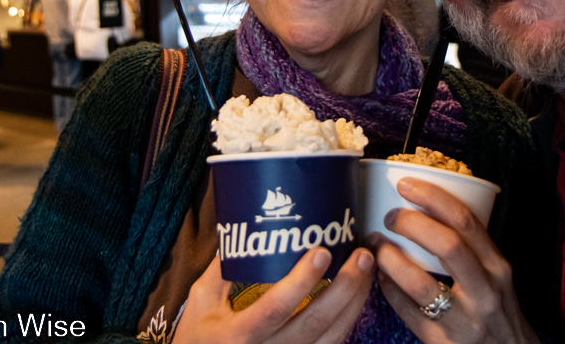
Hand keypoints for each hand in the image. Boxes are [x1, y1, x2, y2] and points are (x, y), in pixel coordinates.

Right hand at [173, 246, 374, 343]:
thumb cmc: (197, 341)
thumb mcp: (200, 304)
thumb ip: (221, 269)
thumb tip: (243, 231)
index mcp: (240, 335)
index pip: (276, 308)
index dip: (301, 281)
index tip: (322, 252)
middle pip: (316, 323)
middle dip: (345, 288)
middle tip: (362, 256)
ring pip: (332, 337)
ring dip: (354, 302)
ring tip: (367, 271)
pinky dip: (348, 320)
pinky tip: (356, 297)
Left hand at [370, 177, 538, 343]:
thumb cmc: (496, 310)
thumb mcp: (496, 277)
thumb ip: (471, 249)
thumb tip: (425, 210)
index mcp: (497, 266)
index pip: (466, 221)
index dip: (433, 197)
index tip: (406, 185)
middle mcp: (485, 291)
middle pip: (446, 244)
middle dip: (411, 224)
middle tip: (389, 217)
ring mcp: (464, 319)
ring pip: (420, 282)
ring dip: (391, 258)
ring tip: (377, 246)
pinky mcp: (442, 342)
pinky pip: (407, 311)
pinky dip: (389, 289)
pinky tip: (381, 277)